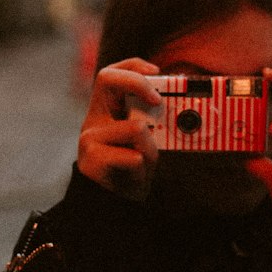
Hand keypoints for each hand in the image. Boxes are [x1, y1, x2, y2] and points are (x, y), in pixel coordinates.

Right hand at [77, 58, 161, 200]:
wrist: (114, 205)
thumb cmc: (132, 168)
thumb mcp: (146, 140)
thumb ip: (153, 121)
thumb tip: (181, 106)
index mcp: (105, 110)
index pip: (111, 73)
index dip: (133, 66)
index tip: (157, 72)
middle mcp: (93, 119)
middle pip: (107, 79)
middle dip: (138, 83)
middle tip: (158, 100)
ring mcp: (89, 138)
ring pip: (135, 127)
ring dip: (150, 147)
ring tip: (144, 162)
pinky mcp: (91, 160)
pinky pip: (132, 156)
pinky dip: (142, 167)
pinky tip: (134, 175)